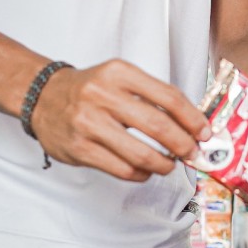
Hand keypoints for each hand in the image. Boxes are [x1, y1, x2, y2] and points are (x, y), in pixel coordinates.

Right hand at [29, 59, 211, 181]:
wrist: (42, 96)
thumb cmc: (91, 89)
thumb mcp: (120, 77)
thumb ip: (152, 95)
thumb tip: (191, 123)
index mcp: (120, 73)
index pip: (169, 97)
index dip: (193, 118)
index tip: (205, 132)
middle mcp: (103, 95)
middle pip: (159, 126)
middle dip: (184, 145)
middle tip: (194, 154)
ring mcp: (89, 124)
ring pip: (141, 154)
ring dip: (164, 164)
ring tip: (170, 165)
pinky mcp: (79, 149)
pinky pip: (121, 169)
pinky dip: (141, 174)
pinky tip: (145, 170)